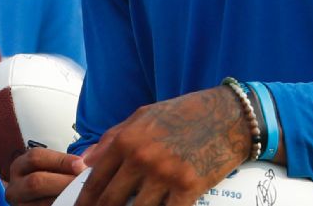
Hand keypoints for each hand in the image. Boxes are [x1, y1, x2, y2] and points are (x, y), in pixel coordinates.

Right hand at [5, 147, 84, 205]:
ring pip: (42, 203)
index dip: (61, 160)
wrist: (39, 201)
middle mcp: (15, 187)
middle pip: (36, 182)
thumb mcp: (54, 167)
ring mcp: (20, 205)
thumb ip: (70, 161)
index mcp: (19, 167)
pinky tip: (76, 203)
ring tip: (83, 195)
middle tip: (84, 183)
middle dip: (63, 182)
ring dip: (66, 199)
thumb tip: (91, 156)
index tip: (82, 164)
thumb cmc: (51, 181)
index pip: (36, 157)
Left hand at [76, 86, 249, 205]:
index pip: (96, 180)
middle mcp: (141, 157)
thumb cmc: (184, 114)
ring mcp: (164, 174)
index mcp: (126, 140)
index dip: (84, 201)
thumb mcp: (141, 116)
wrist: (228, 115)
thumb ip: (111, 139)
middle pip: (111, 200)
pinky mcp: (188, 187)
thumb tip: (85, 161)